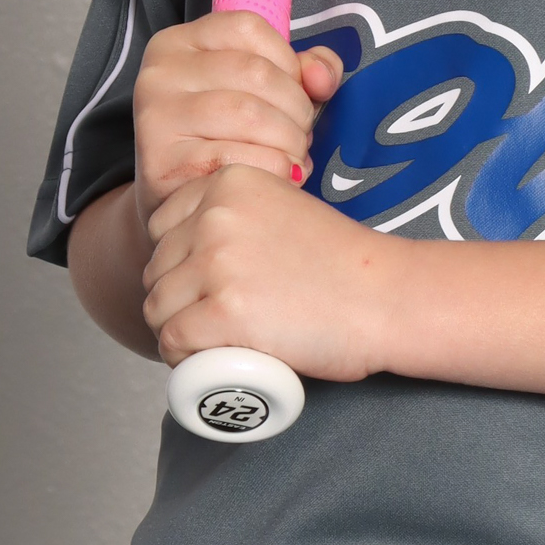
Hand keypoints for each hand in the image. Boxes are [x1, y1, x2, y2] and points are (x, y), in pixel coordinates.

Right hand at [131, 12, 342, 235]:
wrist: (179, 200)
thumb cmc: (225, 138)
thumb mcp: (258, 91)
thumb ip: (300, 71)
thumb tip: (322, 77)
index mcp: (181, 41)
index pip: (248, 28)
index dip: (287, 62)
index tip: (295, 92)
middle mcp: (160, 73)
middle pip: (255, 72)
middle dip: (296, 109)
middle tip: (301, 135)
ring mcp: (156, 117)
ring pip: (249, 114)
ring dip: (289, 141)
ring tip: (293, 157)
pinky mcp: (162, 163)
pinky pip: (238, 158)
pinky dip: (274, 169)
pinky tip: (279, 176)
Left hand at [141, 164, 398, 382]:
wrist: (388, 298)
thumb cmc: (345, 266)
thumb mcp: (285, 208)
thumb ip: (241, 214)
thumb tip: (194, 252)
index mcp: (230, 183)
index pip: (164, 224)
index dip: (178, 261)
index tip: (203, 284)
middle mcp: (217, 215)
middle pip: (157, 267)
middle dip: (176, 298)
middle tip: (213, 320)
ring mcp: (218, 263)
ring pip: (157, 306)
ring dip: (176, 330)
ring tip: (211, 343)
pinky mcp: (224, 312)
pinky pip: (172, 340)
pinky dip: (181, 358)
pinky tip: (204, 362)